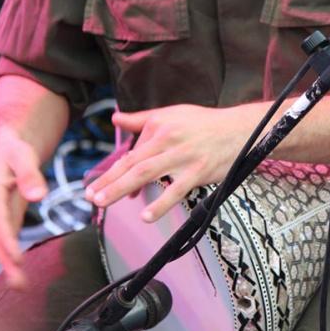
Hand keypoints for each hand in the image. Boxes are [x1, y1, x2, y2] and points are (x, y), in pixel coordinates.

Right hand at [0, 129, 47, 288]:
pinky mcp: (4, 216)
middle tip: (19, 285)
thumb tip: (38, 195)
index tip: (17, 260)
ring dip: (8, 263)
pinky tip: (19, 270)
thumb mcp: (24, 155)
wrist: (9, 143)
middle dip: (6, 262)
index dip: (7, 242)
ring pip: (0, 242)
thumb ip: (30, 174)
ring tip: (21, 285)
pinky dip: (12, 254)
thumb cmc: (17, 147)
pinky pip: (7, 238)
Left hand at [85, 104, 255, 221]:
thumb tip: (115, 118)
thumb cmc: (203, 123)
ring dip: (121, 188)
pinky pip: (175, 190)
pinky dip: (160, 203)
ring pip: (146, 174)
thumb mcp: (171, 113)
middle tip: (90, 196)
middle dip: (109, 180)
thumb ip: (141, 119)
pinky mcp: (198, 172)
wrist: (239, 129)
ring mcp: (183, 157)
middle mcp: (168, 140)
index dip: (115, 171)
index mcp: (160, 125)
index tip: (100, 186)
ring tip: (103, 202)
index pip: (132, 152)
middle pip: (133, 163)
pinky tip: (145, 216)